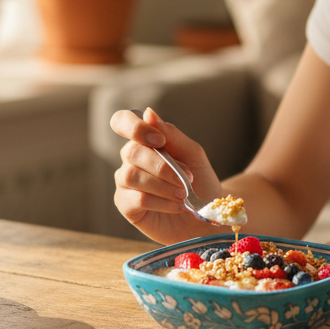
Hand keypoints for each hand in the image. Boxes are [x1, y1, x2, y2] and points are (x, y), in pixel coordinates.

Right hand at [111, 108, 222, 243]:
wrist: (207, 215)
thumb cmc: (200, 182)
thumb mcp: (193, 154)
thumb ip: (171, 134)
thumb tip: (148, 113)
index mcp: (144, 141)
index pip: (122, 121)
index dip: (134, 127)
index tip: (160, 141)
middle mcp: (130, 159)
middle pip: (132, 152)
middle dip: (163, 166)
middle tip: (187, 178)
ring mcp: (125, 183)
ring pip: (131, 176)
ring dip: (163, 185)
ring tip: (184, 194)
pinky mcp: (127, 206)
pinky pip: (137, 199)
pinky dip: (162, 202)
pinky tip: (178, 206)